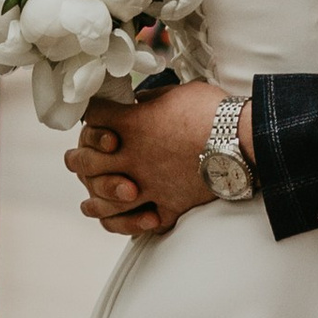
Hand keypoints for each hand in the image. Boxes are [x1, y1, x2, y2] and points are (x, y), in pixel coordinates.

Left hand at [64, 79, 225, 236]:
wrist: (243, 140)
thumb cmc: (212, 110)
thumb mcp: (176, 92)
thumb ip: (151, 99)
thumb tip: (139, 101)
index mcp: (131, 124)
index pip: (93, 118)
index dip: (91, 116)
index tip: (95, 115)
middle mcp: (132, 157)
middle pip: (86, 163)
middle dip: (77, 160)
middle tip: (74, 160)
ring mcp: (148, 185)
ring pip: (106, 202)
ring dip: (94, 202)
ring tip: (88, 203)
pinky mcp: (169, 205)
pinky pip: (144, 224)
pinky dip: (135, 225)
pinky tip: (133, 220)